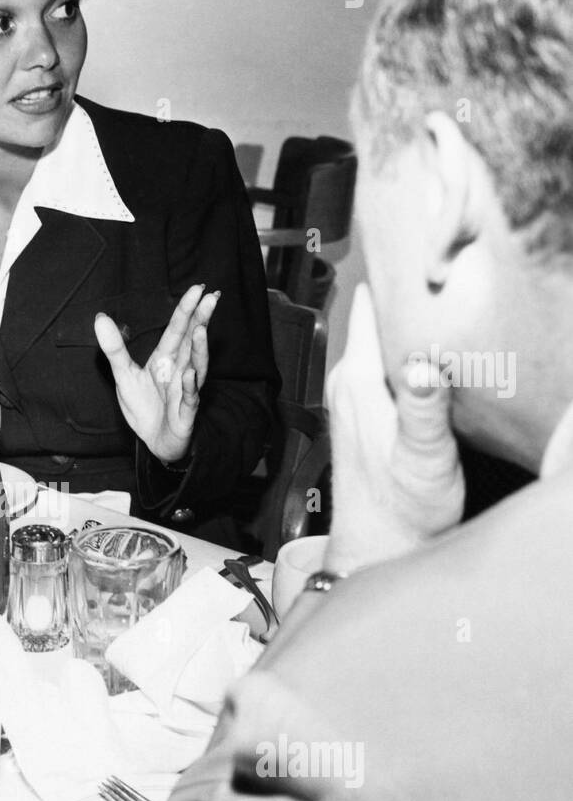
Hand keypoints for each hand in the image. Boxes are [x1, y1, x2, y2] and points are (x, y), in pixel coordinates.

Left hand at [94, 285, 218, 463]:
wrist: (155, 441)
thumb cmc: (144, 406)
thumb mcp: (124, 376)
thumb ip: (114, 348)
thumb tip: (100, 317)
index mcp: (166, 358)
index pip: (177, 330)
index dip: (186, 310)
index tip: (198, 288)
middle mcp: (180, 369)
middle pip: (192, 342)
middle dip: (201, 320)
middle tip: (211, 298)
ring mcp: (185, 390)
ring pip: (196, 366)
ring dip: (199, 349)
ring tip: (201, 330)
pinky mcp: (185, 413)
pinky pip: (189, 398)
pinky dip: (189, 386)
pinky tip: (189, 373)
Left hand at [325, 283, 464, 574]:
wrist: (380, 550)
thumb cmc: (402, 511)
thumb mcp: (423, 458)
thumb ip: (422, 408)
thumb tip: (420, 364)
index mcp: (357, 382)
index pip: (368, 305)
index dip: (396, 274)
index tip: (426, 250)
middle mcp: (348, 383)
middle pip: (376, 316)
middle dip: (408, 294)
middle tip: (451, 273)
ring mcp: (354, 396)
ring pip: (381, 339)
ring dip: (410, 322)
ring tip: (449, 301)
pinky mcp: (366, 412)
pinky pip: (385, 362)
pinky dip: (408, 350)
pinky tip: (436, 349)